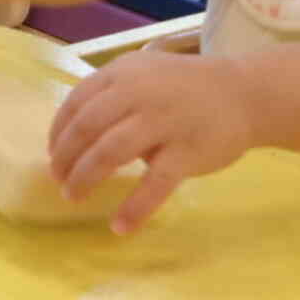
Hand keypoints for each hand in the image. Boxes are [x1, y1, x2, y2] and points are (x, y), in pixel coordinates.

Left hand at [47, 49, 257, 234]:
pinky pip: (154, 184)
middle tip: (58, 180)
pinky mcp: (187, 152)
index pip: (76, 102)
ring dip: (85, 178)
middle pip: (86, 128)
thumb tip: (75, 137)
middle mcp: (138, 93)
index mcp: (123, 73)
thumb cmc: (186, 89)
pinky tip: (119, 226)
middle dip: (65, 158)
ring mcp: (163, 121)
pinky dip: (134, 208)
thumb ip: (112, 97)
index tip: (53, 155)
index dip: (58, 132)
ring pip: (109, 152)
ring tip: (73, 197)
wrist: (246, 93)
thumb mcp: (144, 75)